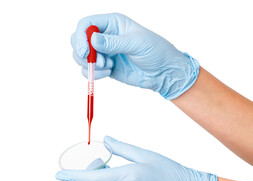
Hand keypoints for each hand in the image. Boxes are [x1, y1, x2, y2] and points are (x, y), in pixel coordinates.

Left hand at [56, 136, 216, 180]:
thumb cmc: (169, 171)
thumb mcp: (144, 154)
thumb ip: (121, 147)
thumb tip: (105, 140)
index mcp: (127, 178)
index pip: (91, 180)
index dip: (72, 177)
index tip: (59, 175)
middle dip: (91, 175)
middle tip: (102, 163)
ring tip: (112, 174)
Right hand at [71, 13, 199, 99]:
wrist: (162, 72)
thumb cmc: (155, 51)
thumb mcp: (136, 43)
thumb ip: (114, 42)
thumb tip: (92, 40)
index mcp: (113, 23)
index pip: (86, 24)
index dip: (80, 36)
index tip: (84, 52)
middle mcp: (106, 37)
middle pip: (79, 40)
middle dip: (83, 53)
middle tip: (97, 62)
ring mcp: (105, 53)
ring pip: (82, 57)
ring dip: (90, 64)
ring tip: (108, 67)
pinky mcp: (106, 67)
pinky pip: (90, 70)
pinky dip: (94, 74)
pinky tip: (108, 72)